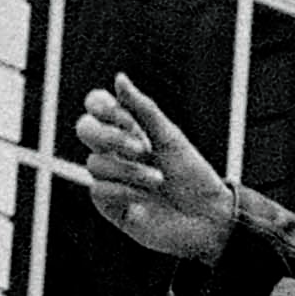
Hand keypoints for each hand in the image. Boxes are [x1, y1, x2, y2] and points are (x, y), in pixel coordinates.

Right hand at [69, 74, 240, 265]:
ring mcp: (112, 180)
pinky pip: (98, 191)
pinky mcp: (112, 208)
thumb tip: (118, 78)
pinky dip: (123, 191)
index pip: (97, 107)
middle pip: (86, 130)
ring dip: (129, 170)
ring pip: (96, 163)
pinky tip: (145, 198)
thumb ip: (143, 108)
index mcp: (130, 131)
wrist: (208, 217)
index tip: (127, 119)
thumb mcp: (170, 137)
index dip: (102, 106)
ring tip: (158, 180)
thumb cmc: (193, 175)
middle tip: (143, 149)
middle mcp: (116, 153)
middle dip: (111, 136)